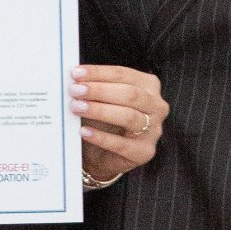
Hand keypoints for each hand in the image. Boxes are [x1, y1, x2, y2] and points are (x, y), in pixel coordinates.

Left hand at [72, 66, 167, 182]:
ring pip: (129, 116)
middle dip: (100, 91)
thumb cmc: (103, 123)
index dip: (99, 73)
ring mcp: (153, 130)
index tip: (76, 73)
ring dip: (100, 111)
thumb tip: (74, 78)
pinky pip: (121, 144)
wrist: (103, 156)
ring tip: (77, 108)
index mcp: (148, 86)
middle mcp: (156, 106)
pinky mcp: (144, 152)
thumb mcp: (101, 101)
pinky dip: (101, 137)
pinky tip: (84, 132)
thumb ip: (93, 88)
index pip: (123, 74)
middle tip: (75, 90)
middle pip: (130, 94)